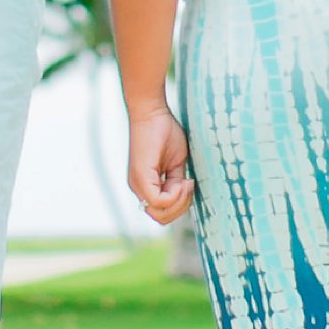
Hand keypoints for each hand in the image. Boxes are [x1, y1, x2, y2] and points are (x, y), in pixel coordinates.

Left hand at [126, 106, 193, 225]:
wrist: (152, 111)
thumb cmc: (164, 131)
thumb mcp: (176, 163)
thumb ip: (176, 182)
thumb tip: (184, 197)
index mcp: (146, 185)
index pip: (163, 212)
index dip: (181, 204)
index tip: (190, 183)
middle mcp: (139, 188)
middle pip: (161, 218)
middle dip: (181, 207)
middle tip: (189, 185)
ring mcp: (138, 184)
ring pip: (159, 213)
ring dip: (179, 202)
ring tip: (186, 182)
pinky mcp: (140, 176)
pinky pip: (158, 201)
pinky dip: (174, 195)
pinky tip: (182, 181)